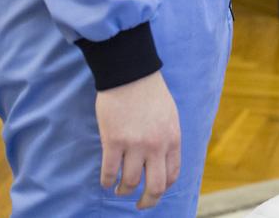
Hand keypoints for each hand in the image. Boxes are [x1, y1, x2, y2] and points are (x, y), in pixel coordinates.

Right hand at [96, 70, 180, 208]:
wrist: (131, 74)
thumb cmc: (150, 93)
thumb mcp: (170, 116)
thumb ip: (167, 138)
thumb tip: (162, 160)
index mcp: (173, 138)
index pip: (172, 174)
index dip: (163, 188)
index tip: (155, 192)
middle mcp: (157, 145)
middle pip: (155, 186)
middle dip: (148, 201)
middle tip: (140, 205)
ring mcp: (135, 145)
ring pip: (130, 183)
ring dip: (123, 191)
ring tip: (119, 190)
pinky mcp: (114, 141)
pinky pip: (110, 172)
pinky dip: (107, 181)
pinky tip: (106, 182)